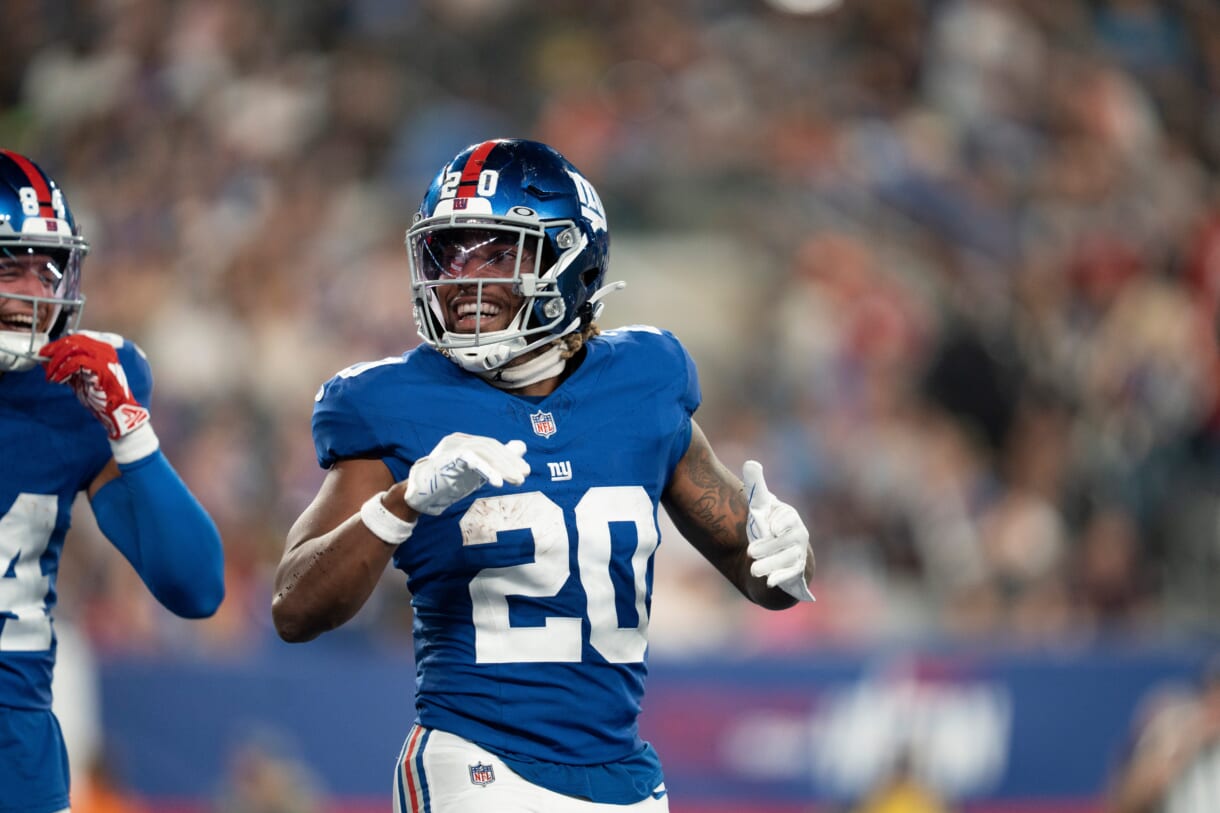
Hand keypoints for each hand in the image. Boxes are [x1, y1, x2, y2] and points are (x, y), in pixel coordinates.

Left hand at [42, 334, 149, 440]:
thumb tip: (47, 359)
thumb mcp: (80, 377)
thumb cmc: (101, 396)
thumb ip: (67, 366)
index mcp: (101, 349)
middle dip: (54, 350)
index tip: (44, 353)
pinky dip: (63, 370)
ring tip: (50, 375)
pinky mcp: (102, 368)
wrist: (116, 410)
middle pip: (73, 340)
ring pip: (73, 348)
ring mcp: (104, 358)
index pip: (76, 338)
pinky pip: (76, 362)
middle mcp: (104, 349)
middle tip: (43, 361)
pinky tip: (58, 380)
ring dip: (56, 361)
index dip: (57, 344)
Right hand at [405, 433, 529, 515]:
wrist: (420, 495)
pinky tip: (498, 482)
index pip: (492, 445)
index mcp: (466, 441)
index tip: (525, 471)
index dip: (510, 457)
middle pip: (490, 447)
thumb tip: (521, 446)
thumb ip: (497, 459)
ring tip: (517, 481)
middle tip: (524, 476)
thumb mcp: (477, 470)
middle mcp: (459, 440)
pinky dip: (487, 470)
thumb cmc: (448, 481)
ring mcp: (451, 447)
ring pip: (483, 452)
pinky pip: (470, 460)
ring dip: (502, 467)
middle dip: (509, 462)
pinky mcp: (447, 459)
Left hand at [743, 460, 814, 601]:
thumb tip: (750, 463)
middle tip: (750, 552)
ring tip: (753, 570)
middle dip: (768, 546)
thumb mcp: (761, 505)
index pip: (789, 518)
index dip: (780, 522)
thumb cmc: (767, 522)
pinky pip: (791, 573)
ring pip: (786, 558)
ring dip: (771, 564)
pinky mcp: (795, 569)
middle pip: (785, 541)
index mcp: (789, 517)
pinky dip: (781, 578)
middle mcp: (797, 534)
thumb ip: (757, 486)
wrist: (777, 548)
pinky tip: (769, 583)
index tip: (770, 528)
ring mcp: (797, 552)